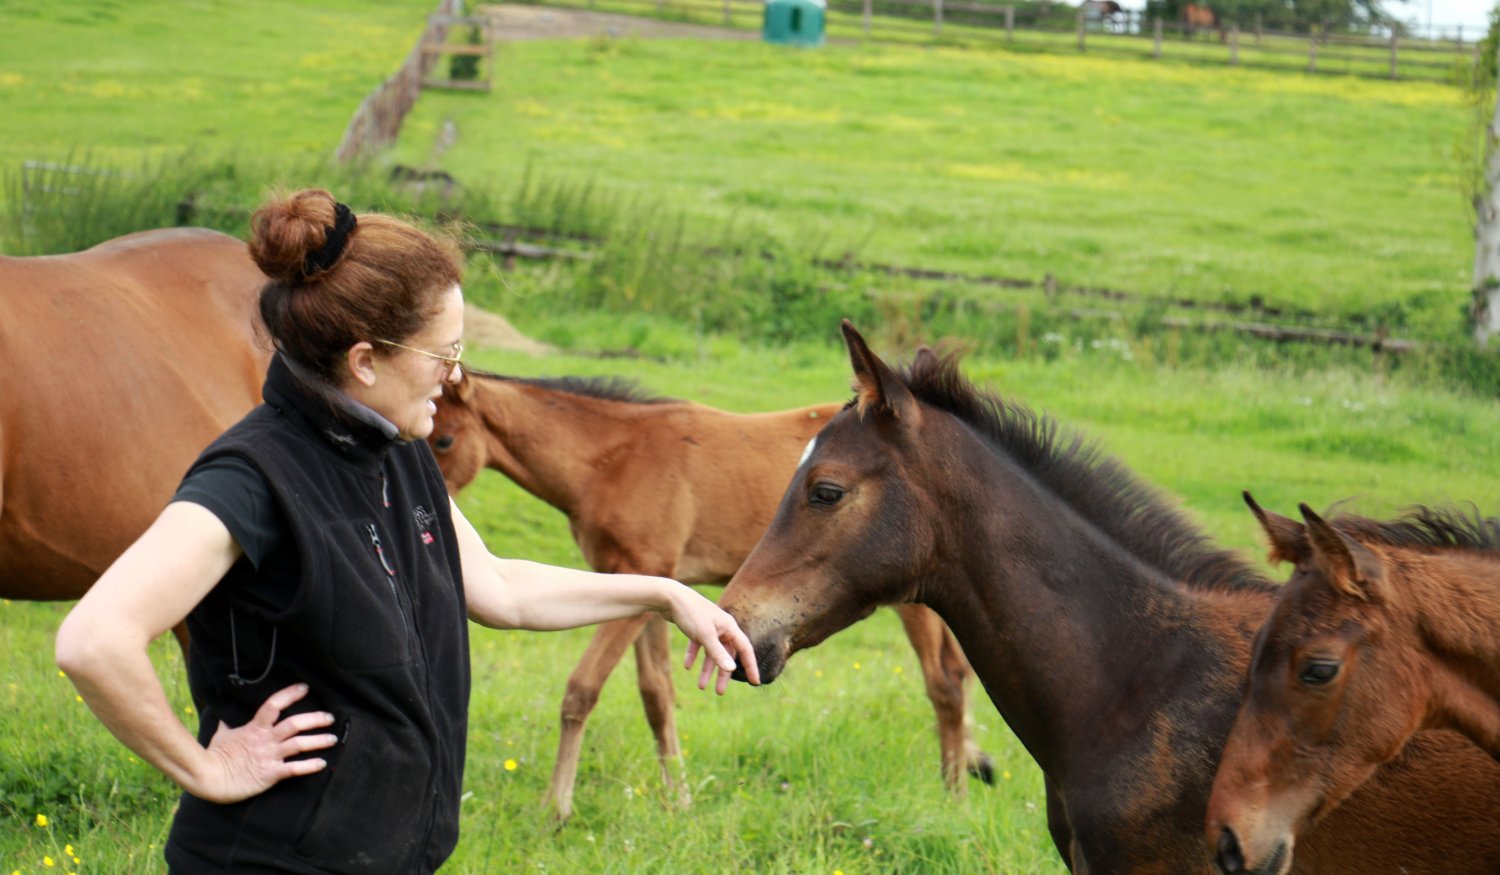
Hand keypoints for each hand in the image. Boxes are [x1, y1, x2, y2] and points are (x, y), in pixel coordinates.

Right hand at [191, 683, 337, 802]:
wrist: (208, 778)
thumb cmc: (215, 756)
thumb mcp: (222, 734)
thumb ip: (228, 724)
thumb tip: (225, 716)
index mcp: (254, 728)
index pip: (274, 705)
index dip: (290, 694)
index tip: (305, 688)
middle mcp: (265, 740)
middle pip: (294, 724)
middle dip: (315, 719)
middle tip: (330, 717)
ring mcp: (269, 756)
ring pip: (299, 744)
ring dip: (318, 741)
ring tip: (332, 739)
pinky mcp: (270, 774)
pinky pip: (294, 769)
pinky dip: (309, 766)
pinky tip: (321, 764)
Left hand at [672, 587, 760, 693]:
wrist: (669, 596)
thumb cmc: (690, 612)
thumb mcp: (705, 635)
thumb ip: (718, 653)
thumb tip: (732, 670)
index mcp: (729, 627)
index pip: (745, 649)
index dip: (750, 666)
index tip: (755, 682)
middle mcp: (722, 627)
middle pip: (727, 654)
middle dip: (723, 674)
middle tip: (719, 692)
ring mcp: (708, 627)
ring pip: (711, 652)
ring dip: (707, 669)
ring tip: (701, 686)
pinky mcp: (695, 627)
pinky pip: (698, 645)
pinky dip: (694, 656)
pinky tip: (687, 666)